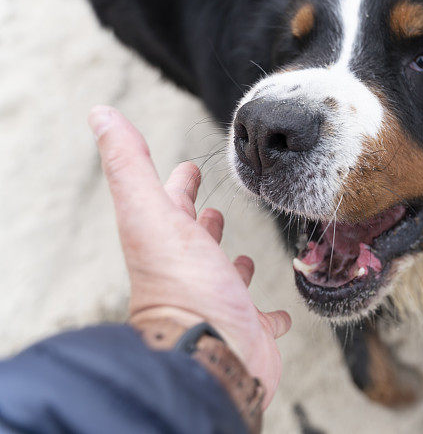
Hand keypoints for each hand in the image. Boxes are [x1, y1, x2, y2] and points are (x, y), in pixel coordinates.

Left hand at [88, 105, 289, 407]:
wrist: (210, 352)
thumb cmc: (185, 284)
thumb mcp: (151, 213)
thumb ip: (130, 163)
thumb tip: (100, 113)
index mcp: (167, 242)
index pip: (170, 203)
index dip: (178, 184)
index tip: (187, 168)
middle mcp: (190, 272)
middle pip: (195, 241)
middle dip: (204, 222)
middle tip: (216, 211)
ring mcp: (219, 302)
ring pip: (225, 280)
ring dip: (231, 266)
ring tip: (243, 256)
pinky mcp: (249, 329)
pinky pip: (262, 321)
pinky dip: (270, 315)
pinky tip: (279, 314)